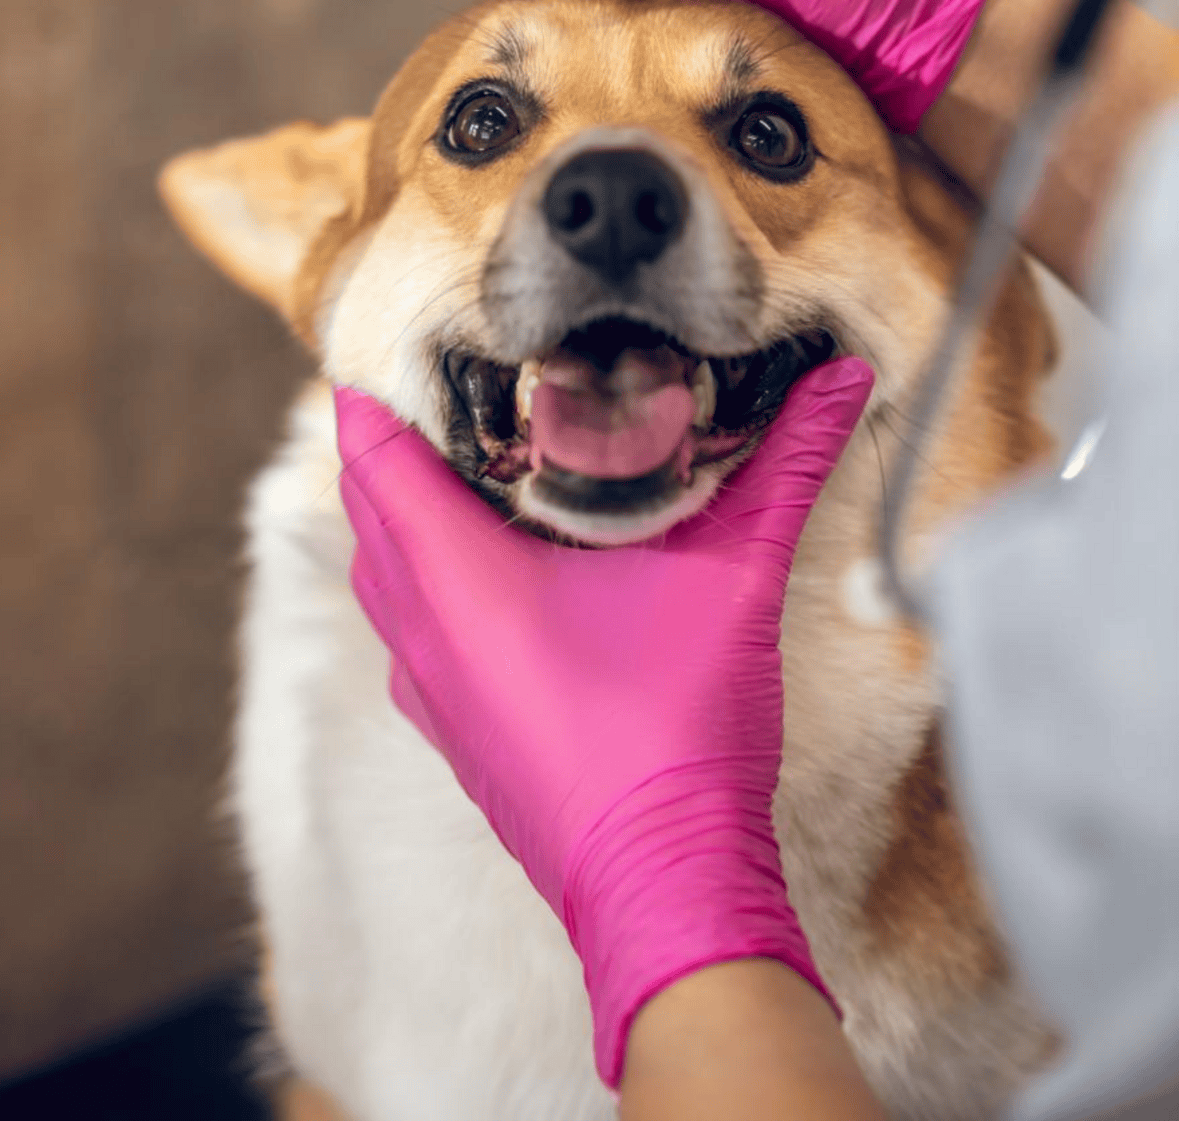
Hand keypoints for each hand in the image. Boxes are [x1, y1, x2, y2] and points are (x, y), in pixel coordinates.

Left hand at [336, 357, 873, 1085]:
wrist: (664, 888)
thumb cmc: (679, 733)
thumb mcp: (737, 578)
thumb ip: (789, 465)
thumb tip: (844, 376)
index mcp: (453, 574)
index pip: (369, 446)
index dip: (382, 376)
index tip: (424, 325)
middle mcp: (417, 626)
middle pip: (370, 496)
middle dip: (405, 429)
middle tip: (469, 371)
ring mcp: (427, 684)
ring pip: (387, 563)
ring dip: (415, 502)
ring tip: (482, 448)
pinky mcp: (452, 724)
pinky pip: (412, 620)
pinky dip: (433, 569)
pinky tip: (504, 559)